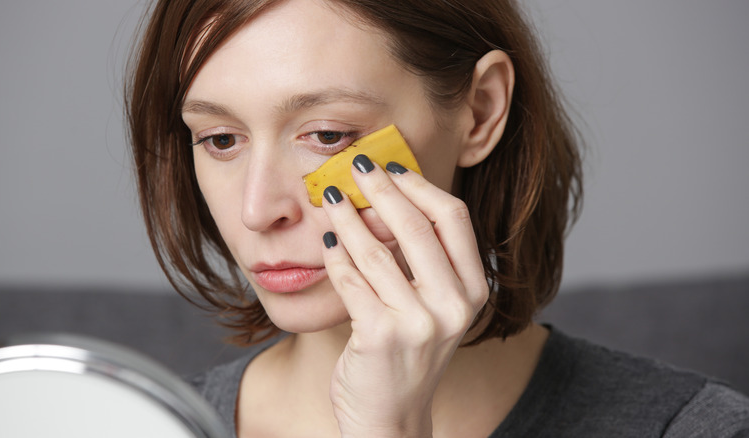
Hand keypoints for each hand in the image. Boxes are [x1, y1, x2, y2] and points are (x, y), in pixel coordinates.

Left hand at [321, 155, 489, 436]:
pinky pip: (350, 279)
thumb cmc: (408, 355)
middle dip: (381, 189)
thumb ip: (421, 260)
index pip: (453, 218)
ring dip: (348, 218)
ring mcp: (419, 322)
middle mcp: (453, 305)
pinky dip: (335, 256)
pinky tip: (327, 242)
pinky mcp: (381, 335)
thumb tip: (387, 198)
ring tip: (332, 198)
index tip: (393, 167)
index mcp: (473, 290)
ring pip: (376, 250)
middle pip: (416, 226)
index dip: (420, 186)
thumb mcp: (432, 306)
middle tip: (356, 166)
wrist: (391, 418)